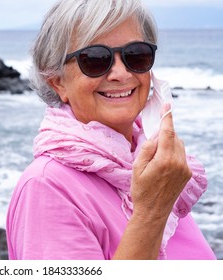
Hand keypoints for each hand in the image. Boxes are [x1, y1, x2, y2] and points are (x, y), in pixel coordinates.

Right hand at [132, 104, 191, 219]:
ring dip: (169, 143)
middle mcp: (179, 162)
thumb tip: (157, 135)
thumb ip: (148, 148)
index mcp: (165, 160)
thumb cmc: (141, 190)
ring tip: (155, 156)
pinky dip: (172, 153)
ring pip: (179, 146)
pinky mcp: (187, 174)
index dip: (167, 118)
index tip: (167, 106)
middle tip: (152, 140)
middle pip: (174, 138)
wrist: (153, 211)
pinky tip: (162, 163)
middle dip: (165, 133)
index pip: (168, 133)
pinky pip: (181, 155)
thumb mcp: (137, 167)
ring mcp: (185, 169)